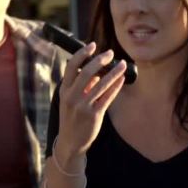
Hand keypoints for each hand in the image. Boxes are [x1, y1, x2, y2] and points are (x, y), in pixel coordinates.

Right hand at [56, 42, 126, 163]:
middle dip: (101, 60)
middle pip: (87, 72)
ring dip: (114, 72)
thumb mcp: (70, 101)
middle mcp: (72, 97)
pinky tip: (122, 80)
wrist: (70, 142)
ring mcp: (83, 106)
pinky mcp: (94, 115)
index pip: (71, 66)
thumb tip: (95, 72)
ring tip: (123, 64)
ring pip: (101, 84)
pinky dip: (115, 87)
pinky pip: (107, 97)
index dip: (82, 54)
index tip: (93, 45)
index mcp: (64, 90)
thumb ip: (80, 86)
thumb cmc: (71, 118)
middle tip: (111, 53)